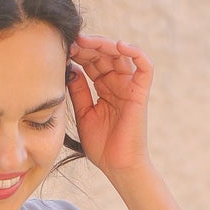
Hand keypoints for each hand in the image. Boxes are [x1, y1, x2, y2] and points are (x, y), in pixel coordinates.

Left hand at [67, 34, 153, 178]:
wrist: (117, 167)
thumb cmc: (102, 146)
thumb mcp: (83, 114)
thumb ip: (78, 91)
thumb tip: (70, 67)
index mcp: (104, 88)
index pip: (92, 62)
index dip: (80, 54)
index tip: (64, 49)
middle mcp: (118, 84)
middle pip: (105, 55)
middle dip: (89, 47)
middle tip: (73, 42)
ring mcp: (130, 87)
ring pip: (121, 55)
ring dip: (104, 45)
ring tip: (87, 42)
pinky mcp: (141, 92)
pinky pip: (145, 66)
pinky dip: (135, 52)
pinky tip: (119, 45)